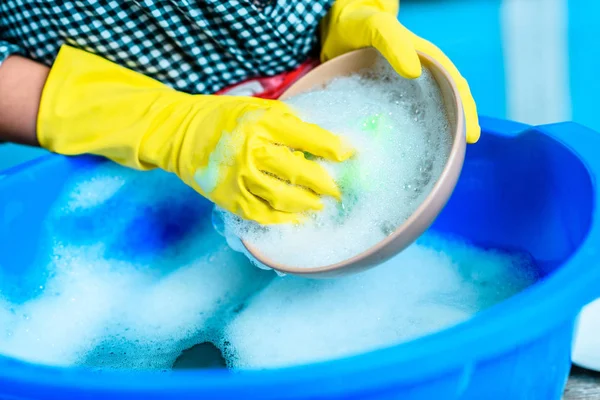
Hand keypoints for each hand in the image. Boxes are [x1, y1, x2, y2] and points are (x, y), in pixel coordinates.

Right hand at [37, 45, 351, 224]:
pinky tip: (296, 219)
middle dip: (326, 184)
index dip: (333, 149)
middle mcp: (253, 150)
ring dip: (307, 204)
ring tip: (320, 205)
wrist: (180, 133)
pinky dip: (282, 219)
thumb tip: (323, 141)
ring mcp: (240, 177)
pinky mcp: (229, 197)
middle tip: (340, 191)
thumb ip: (288, 122)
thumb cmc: (223, 117)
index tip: (350, 156)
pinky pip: (262, 214)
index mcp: (263, 123)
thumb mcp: (257, 108)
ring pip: (284, 197)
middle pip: (300, 172)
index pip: (308, 138)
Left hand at [320, 0, 479, 143]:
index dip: (467, 109)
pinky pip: (400, 120)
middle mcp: (417, 77)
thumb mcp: (376, 27)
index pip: (456, 85)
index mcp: (426, 60)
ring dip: (434, 133)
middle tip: (458, 152)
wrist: (331, 29)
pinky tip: (404, 152)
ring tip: (438, 156)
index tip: (472, 135)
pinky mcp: (382, 100)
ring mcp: (400, 90)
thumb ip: (394, 43)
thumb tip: (414, 72)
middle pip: (445, 104)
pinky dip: (407, 135)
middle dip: (456, 126)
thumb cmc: (357, 24)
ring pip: (425, 114)